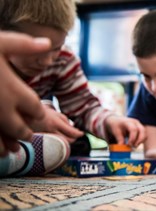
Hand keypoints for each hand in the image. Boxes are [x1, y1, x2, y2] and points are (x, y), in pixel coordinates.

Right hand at [0, 32, 50, 155]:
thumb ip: (23, 45)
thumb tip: (48, 43)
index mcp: (14, 90)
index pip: (36, 109)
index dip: (38, 113)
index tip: (38, 114)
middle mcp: (3, 107)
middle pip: (22, 129)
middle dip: (25, 132)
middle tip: (27, 134)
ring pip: (3, 140)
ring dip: (8, 145)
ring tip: (12, 149)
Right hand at [30, 105, 83, 142]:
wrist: (22, 115)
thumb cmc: (41, 113)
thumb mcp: (55, 114)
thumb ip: (66, 121)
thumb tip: (74, 129)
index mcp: (55, 123)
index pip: (72, 132)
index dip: (79, 134)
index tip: (81, 133)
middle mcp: (50, 131)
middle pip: (68, 141)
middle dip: (73, 139)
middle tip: (75, 136)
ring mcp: (44, 137)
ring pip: (60, 144)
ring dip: (66, 142)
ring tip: (66, 137)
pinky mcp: (40, 141)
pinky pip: (53, 145)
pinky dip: (57, 143)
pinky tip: (57, 139)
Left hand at [105, 115, 145, 146]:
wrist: (116, 120)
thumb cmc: (115, 125)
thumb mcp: (115, 132)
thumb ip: (120, 140)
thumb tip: (122, 148)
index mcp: (128, 122)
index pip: (133, 130)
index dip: (132, 138)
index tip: (129, 145)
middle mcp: (135, 122)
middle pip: (142, 130)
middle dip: (139, 140)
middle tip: (134, 146)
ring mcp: (139, 125)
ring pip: (145, 133)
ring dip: (141, 141)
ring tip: (134, 146)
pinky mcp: (140, 128)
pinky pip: (144, 135)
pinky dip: (141, 140)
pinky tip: (135, 143)